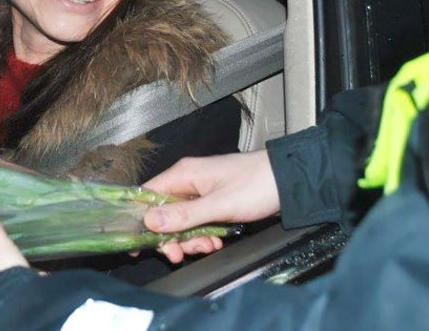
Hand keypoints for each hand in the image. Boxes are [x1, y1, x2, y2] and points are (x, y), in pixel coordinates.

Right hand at [142, 151, 279, 262]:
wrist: (290, 181)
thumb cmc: (256, 185)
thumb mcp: (219, 205)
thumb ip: (184, 215)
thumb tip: (150, 221)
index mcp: (184, 174)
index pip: (147, 195)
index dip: (140, 220)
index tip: (138, 244)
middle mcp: (188, 180)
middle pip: (164, 213)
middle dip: (171, 237)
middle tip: (180, 254)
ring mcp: (201, 191)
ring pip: (182, 221)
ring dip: (191, 238)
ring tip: (208, 246)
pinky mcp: (214, 201)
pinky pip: (198, 221)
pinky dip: (204, 234)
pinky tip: (216, 241)